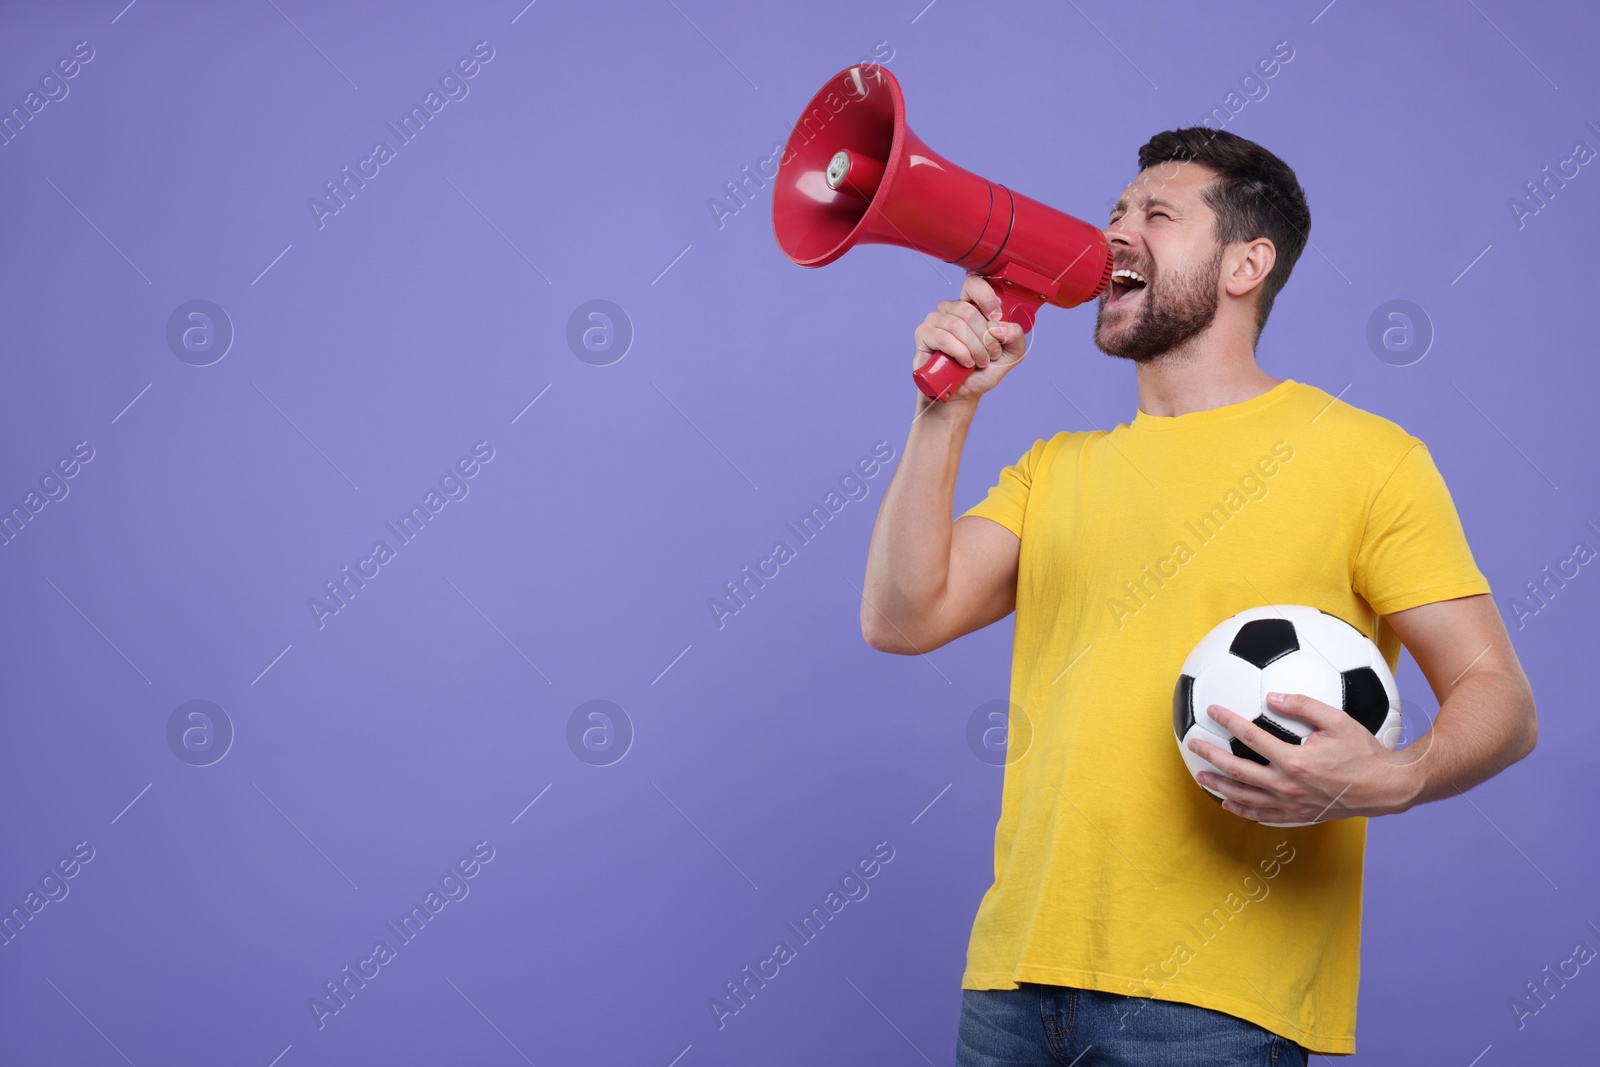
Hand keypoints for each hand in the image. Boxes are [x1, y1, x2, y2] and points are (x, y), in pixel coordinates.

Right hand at [913, 274, 1026, 406]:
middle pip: (969, 311)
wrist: (962, 393)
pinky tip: (964, 362)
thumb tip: (999, 326)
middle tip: (989, 355)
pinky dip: (959, 352)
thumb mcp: (1011, 355)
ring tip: (978, 362)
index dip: (987, 298)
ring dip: (973, 348)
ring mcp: (936, 320)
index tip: (996, 318)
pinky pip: (943, 337)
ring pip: (957, 324)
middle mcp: (952, 309)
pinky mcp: (924, 334)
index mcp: (972, 306)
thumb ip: (1016, 337)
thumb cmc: (982, 371)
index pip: (974, 284)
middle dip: (984, 338)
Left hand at [1186, 691, 1419, 822]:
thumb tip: (1272, 696)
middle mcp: (1286, 785)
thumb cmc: (1363, 751)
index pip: (1250, 737)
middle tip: (1194, 744)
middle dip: (1211, 756)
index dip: (1228, 721)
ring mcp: (1290, 804)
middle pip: (1237, 770)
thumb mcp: (1337, 720)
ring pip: (1245, 796)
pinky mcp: (1298, 815)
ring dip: (1220, 785)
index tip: (1212, 710)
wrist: (1384, 787)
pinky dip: (1243, 809)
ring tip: (1201, 776)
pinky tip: (1230, 804)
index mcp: (1293, 761)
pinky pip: (1263, 815)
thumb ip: (1303, 705)